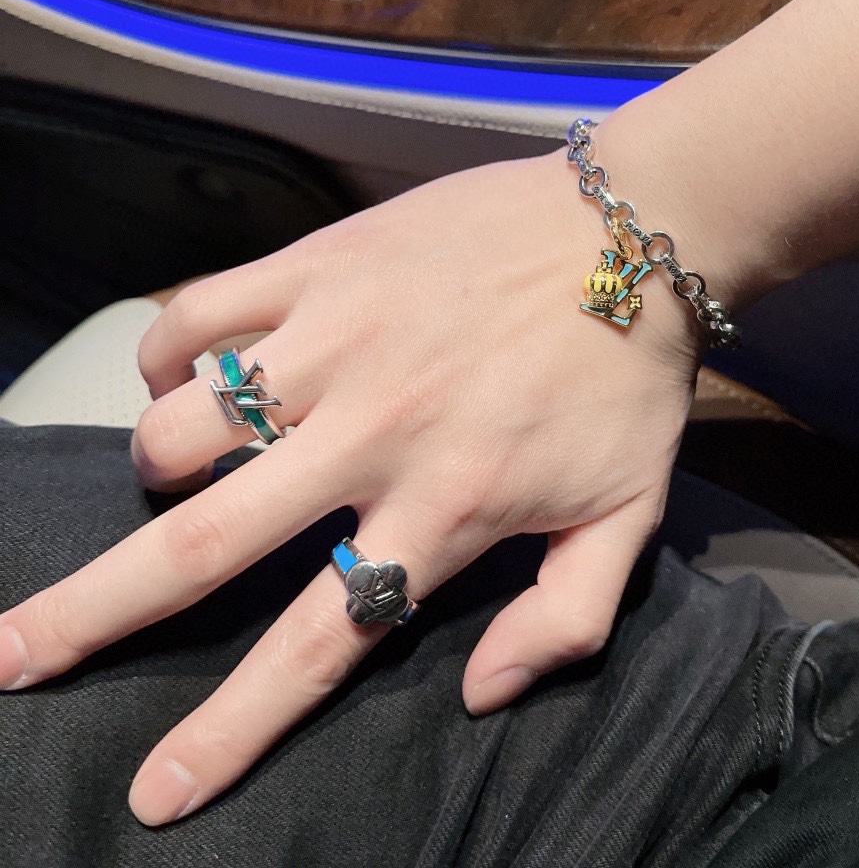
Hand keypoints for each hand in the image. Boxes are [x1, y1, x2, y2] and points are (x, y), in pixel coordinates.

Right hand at [0, 149, 703, 824]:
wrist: (631, 234)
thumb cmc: (628, 378)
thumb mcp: (628, 518)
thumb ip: (564, 623)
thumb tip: (473, 695)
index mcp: (444, 506)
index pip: (318, 641)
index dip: (229, 728)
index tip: (154, 788)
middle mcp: (372, 434)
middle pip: (204, 545)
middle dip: (93, 615)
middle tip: (11, 658)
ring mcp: (337, 341)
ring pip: (182, 420)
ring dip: (152, 464)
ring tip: (166, 473)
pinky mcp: (321, 265)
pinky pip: (198, 312)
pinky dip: (164, 353)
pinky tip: (181, 371)